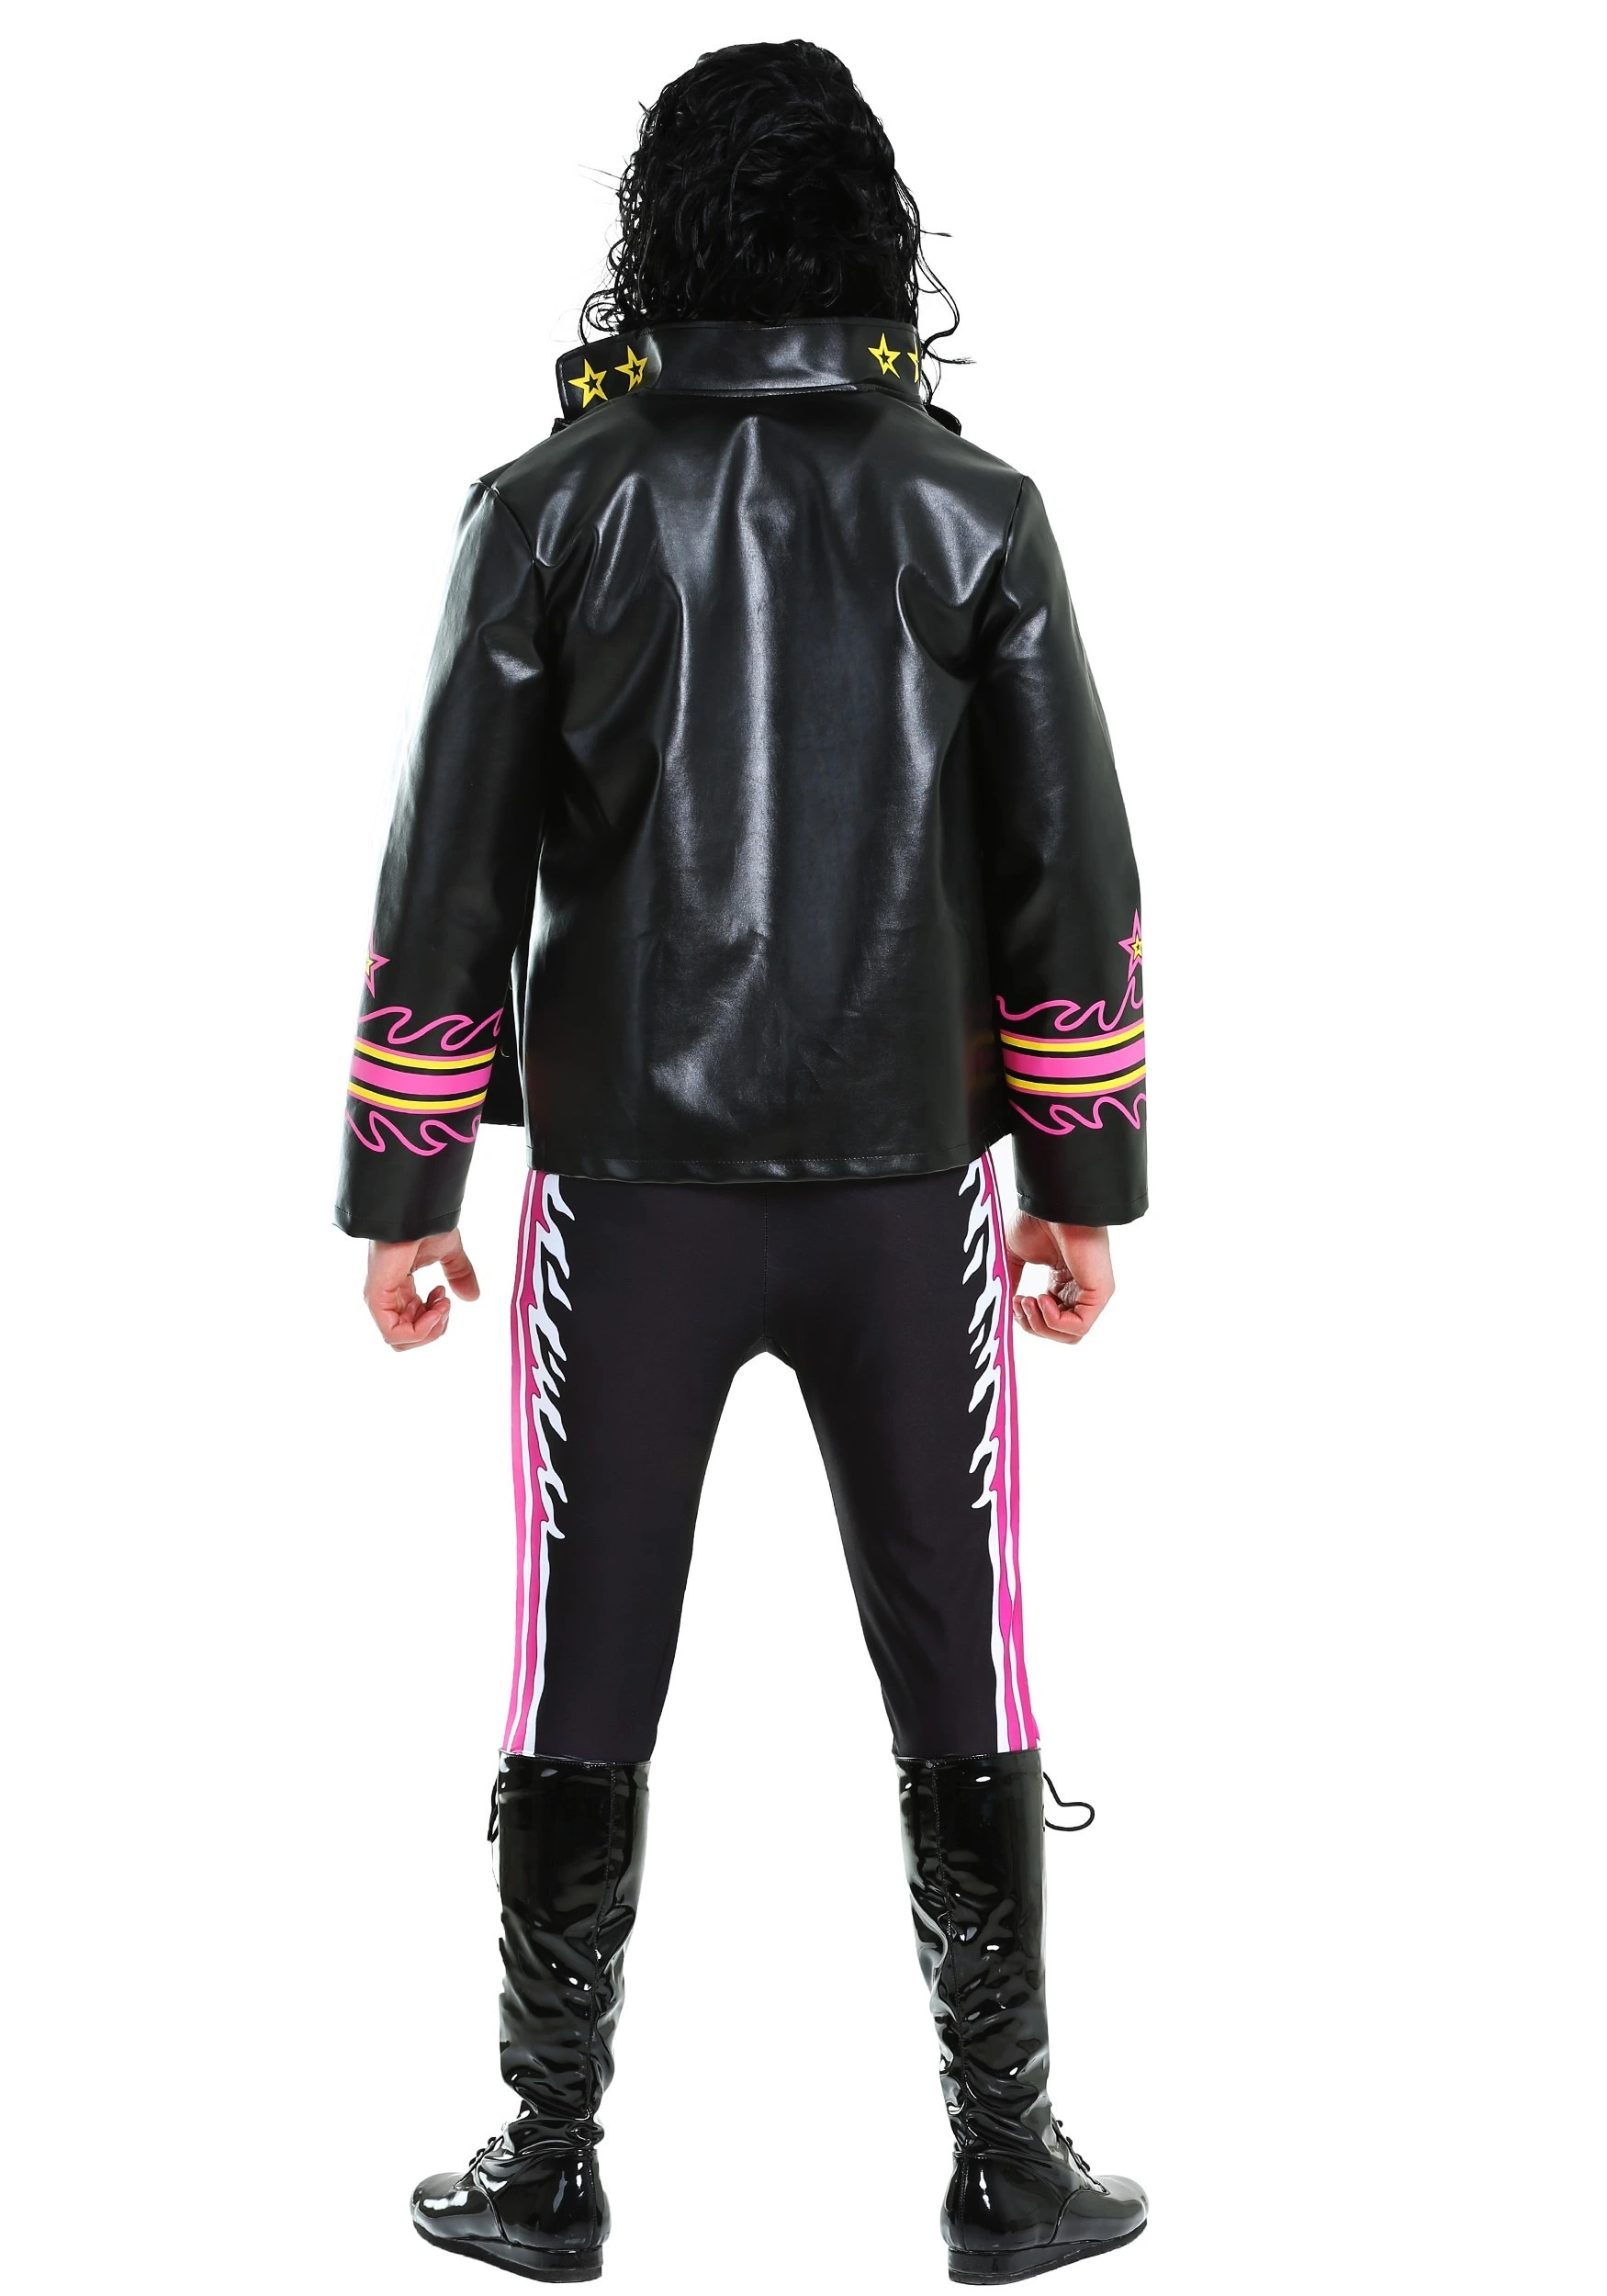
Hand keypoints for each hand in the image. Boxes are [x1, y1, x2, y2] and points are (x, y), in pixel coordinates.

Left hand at [363, 1228, 479, 1349]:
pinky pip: (394, 1334)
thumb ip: (459, 1275)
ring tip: (443, 1304)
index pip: (413, 1325)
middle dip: (434, 1328)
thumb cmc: (425, 1224)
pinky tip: (436, 1310)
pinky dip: (420, 1330)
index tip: (445, 1295)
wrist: (414, 1210)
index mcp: (399, 1289)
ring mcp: (380, 1300)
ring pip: (401, 1340)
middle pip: (408, 1338)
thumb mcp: (449, 1254)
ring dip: (431, 1328)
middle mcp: (387, 1297)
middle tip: (446, 1304)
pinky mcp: (377, 1299)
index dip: (436, 1319)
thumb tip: (473, 1297)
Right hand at [1005, 1217, 1113, 1345]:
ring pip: (1069, 1336)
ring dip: (1041, 1325)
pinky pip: (1080, 1327)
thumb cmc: (1038, 1221)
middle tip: (1019, 1303)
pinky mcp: (1100, 1293)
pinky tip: (1042, 1299)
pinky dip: (1055, 1321)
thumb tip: (1002, 1305)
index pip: (1049, 1321)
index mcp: (1062, 1283)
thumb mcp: (1015, 1256)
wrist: (1052, 1204)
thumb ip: (1010, 1282)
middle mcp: (1078, 1291)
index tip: (1012, 1300)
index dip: (1027, 1319)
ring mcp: (1091, 1294)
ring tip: (1029, 1300)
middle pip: (1059, 1333)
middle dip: (1032, 1326)